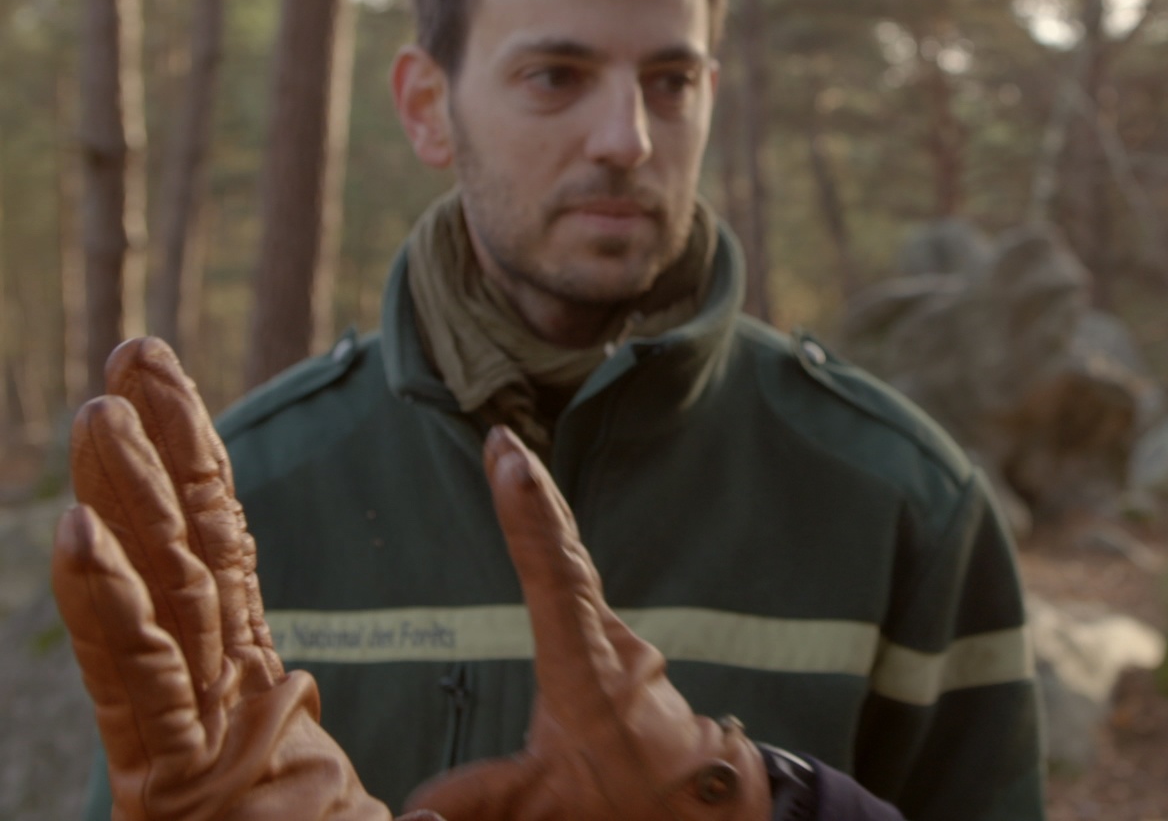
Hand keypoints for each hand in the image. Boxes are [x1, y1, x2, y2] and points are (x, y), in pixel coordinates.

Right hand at [50, 338, 429, 820]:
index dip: (200, 476)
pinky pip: (135, 685)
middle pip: (183, 558)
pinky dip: (103, 609)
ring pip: (157, 601)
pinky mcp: (165, 787)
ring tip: (102, 413)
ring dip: (126, 503)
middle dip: (154, 455)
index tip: (172, 395)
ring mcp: (181, 749)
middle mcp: (208, 715)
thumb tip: (434, 808)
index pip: (225, 563)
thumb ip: (435, 816)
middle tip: (131, 357)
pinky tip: (75, 536)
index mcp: (254, 709)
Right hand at [404, 426, 772, 820]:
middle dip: (533, 495)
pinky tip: (543, 517)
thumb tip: (411, 812)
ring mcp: (620, 642)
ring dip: (545, 511)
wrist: (704, 808)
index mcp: (587, 674)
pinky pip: (583, 582)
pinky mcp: (621, 647)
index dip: (529, 520)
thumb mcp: (549, 804)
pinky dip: (557, 543)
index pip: (555, 581)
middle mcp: (609, 644)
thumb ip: (479, 798)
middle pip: (568, 555)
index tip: (511, 461)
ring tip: (512, 458)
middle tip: (501, 438)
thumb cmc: (631, 802)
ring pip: (578, 564)